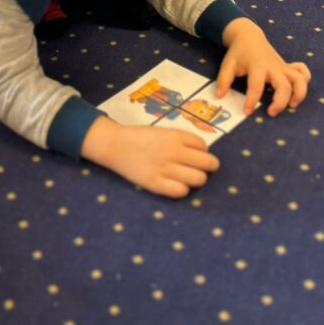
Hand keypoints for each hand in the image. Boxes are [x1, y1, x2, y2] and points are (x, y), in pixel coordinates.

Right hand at [81, 117, 219, 197]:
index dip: (202, 151)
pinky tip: (177, 185)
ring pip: (199, 179)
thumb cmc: (140, 138)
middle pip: (208, 164)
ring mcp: (165, 169)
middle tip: (200, 168)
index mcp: (176, 136)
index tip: (194, 154)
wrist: (115, 145)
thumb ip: (182, 141)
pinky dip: (183, 190)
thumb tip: (202, 154)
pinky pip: (181, 191)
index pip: (203, 146)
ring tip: (189, 177)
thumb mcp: (163, 132)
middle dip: (208, 166)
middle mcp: (174, 152)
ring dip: (197, 179)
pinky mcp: (155, 184)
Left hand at [219, 18, 310, 115]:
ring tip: (292, 106)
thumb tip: (220, 96)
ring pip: (300, 79)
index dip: (252, 100)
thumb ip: (223, 80)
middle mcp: (274, 67)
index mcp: (257, 66)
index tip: (247, 112)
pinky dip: (305, 80)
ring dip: (300, 93)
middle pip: (284, 85)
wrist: (249, 36)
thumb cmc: (238, 53)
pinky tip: (297, 92)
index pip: (256, 85)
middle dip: (281, 102)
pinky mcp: (288, 67)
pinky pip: (303, 72)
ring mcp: (283, 66)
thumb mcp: (228, 64)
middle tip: (271, 113)